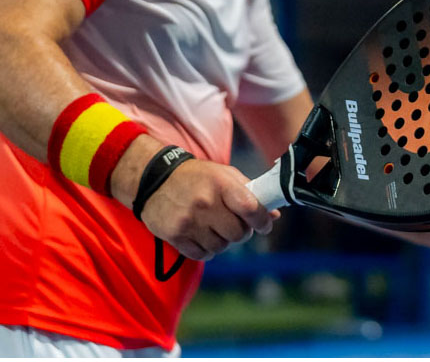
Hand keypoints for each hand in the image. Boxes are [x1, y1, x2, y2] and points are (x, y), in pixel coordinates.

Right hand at [111, 136, 279, 260]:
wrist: (154, 179)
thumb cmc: (196, 177)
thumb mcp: (224, 175)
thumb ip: (249, 193)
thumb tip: (274, 214)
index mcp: (221, 184)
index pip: (250, 208)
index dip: (262, 221)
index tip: (264, 224)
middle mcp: (205, 203)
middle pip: (238, 234)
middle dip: (241, 232)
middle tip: (235, 224)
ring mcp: (189, 221)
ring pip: (221, 246)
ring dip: (223, 241)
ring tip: (215, 227)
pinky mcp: (175, 235)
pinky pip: (202, 255)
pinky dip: (207, 249)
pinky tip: (202, 235)